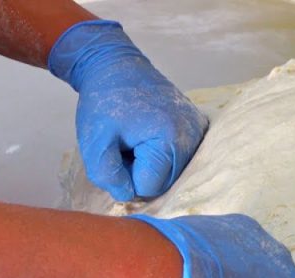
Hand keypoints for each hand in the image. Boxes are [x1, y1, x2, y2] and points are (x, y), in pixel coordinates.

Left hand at [49, 20, 206, 200]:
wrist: (116, 65)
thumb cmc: (103, 101)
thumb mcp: (94, 141)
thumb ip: (107, 176)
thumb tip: (128, 195)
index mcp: (170, 140)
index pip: (149, 187)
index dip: (126, 175)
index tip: (118, 150)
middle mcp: (193, 137)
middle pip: (164, 182)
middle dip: (141, 171)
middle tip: (126, 144)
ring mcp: (200, 131)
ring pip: (173, 172)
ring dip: (151, 164)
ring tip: (137, 138)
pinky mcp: (200, 127)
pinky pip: (180, 158)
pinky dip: (162, 153)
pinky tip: (150, 135)